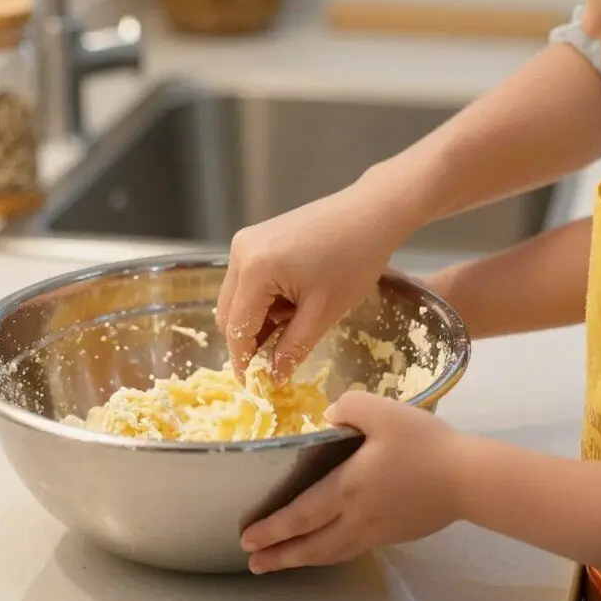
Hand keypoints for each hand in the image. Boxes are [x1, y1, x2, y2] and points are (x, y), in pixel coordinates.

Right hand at [216, 178, 417, 382]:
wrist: (371, 212)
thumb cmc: (354, 259)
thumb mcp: (323, 313)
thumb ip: (292, 349)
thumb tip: (273, 378)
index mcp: (254, 269)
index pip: (236, 329)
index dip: (244, 363)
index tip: (256, 388)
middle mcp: (240, 252)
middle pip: (229, 313)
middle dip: (251, 340)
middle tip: (280, 360)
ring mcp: (247, 241)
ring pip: (238, 298)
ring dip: (260, 320)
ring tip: (298, 322)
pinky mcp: (258, 238)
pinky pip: (249, 281)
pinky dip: (265, 300)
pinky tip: (295, 302)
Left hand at [240, 391, 463, 573]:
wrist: (467, 477)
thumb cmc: (424, 443)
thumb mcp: (382, 411)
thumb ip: (348, 407)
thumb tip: (328, 417)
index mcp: (348, 487)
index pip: (301, 514)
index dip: (273, 528)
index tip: (248, 538)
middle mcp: (357, 516)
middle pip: (311, 544)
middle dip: (279, 555)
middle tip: (253, 563)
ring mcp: (376, 530)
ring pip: (331, 552)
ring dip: (301, 560)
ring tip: (280, 565)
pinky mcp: (394, 533)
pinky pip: (351, 549)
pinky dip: (329, 554)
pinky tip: (326, 550)